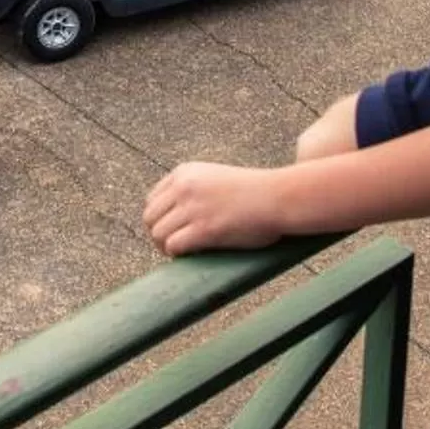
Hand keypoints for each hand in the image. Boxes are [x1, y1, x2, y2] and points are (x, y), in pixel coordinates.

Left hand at [144, 161, 292, 253]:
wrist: (279, 196)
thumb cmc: (255, 192)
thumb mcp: (217, 179)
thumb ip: (195, 190)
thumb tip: (177, 216)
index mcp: (185, 172)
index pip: (153, 200)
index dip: (160, 219)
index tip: (173, 231)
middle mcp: (184, 186)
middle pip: (150, 218)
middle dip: (159, 234)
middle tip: (176, 246)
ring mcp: (193, 207)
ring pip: (157, 234)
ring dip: (166, 247)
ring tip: (183, 253)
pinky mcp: (204, 228)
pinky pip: (173, 246)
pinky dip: (178, 255)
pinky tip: (192, 256)